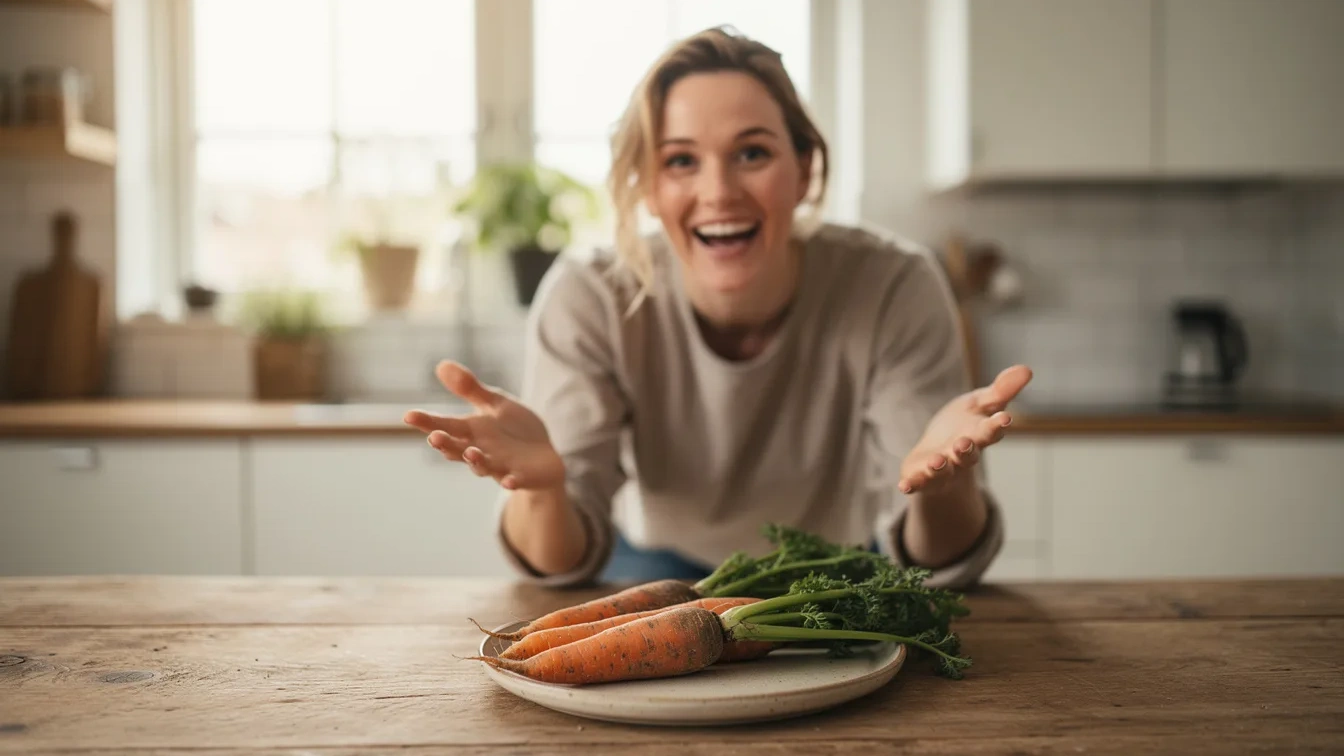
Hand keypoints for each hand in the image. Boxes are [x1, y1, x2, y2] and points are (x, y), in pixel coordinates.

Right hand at [403, 361, 564, 491]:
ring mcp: (500, 465)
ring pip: (483, 466)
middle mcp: (481, 450)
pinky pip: (515, 480)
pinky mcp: (522, 476)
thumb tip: (441, 364)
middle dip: (447, 444)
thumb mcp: (494, 405)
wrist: (543, 458)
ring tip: (471, 453)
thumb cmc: (513, 431)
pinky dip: (512, 481)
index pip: (445, 425)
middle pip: (458, 449)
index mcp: (472, 431)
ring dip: (476, 461)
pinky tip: (509, 482)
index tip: (408, 415)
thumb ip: (470, 389)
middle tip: (435, 438)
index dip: (427, 421)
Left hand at [898, 365, 1032, 494]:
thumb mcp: (980, 403)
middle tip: (964, 443)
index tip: (1005, 418)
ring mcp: (943, 469)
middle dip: (966, 450)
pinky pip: (918, 482)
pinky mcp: (921, 477)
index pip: (991, 430)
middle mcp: (962, 455)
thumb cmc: (962, 426)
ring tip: (936, 461)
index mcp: (978, 435)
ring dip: (940, 467)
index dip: (997, 425)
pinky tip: (904, 486)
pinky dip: (912, 484)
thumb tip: (1027, 369)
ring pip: (943, 470)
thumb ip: (1000, 391)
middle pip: (967, 454)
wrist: (937, 453)